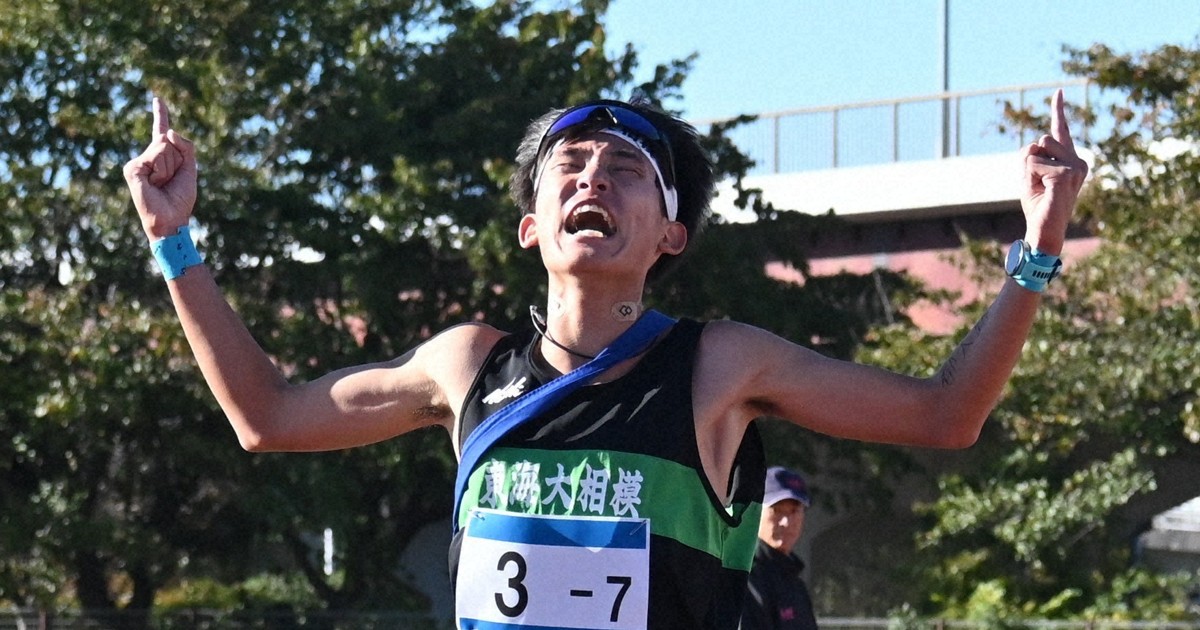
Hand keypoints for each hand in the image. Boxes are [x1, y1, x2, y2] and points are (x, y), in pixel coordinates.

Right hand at [123, 97, 196, 239]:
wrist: (170, 219)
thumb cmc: (180, 198)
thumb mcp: (190, 169)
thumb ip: (186, 147)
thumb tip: (169, 131)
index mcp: (161, 157)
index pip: (161, 131)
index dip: (160, 114)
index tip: (158, 99)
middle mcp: (147, 157)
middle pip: (170, 140)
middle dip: (179, 161)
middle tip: (171, 181)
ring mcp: (138, 162)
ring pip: (164, 147)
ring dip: (171, 168)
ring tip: (163, 184)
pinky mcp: (132, 168)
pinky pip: (157, 156)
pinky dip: (162, 171)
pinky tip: (154, 184)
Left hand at [1019, 89, 1088, 254]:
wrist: (1044, 229)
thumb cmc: (1038, 204)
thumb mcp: (1030, 175)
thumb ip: (1032, 155)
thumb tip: (1034, 144)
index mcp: (1071, 160)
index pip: (1062, 130)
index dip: (1059, 109)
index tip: (1057, 91)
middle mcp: (1078, 161)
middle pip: (1040, 139)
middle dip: (1030, 160)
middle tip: (1037, 184)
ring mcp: (1075, 167)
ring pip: (1036, 149)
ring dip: (1029, 169)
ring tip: (1040, 188)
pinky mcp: (1066, 174)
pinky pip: (1033, 164)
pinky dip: (1029, 178)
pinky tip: (1042, 191)